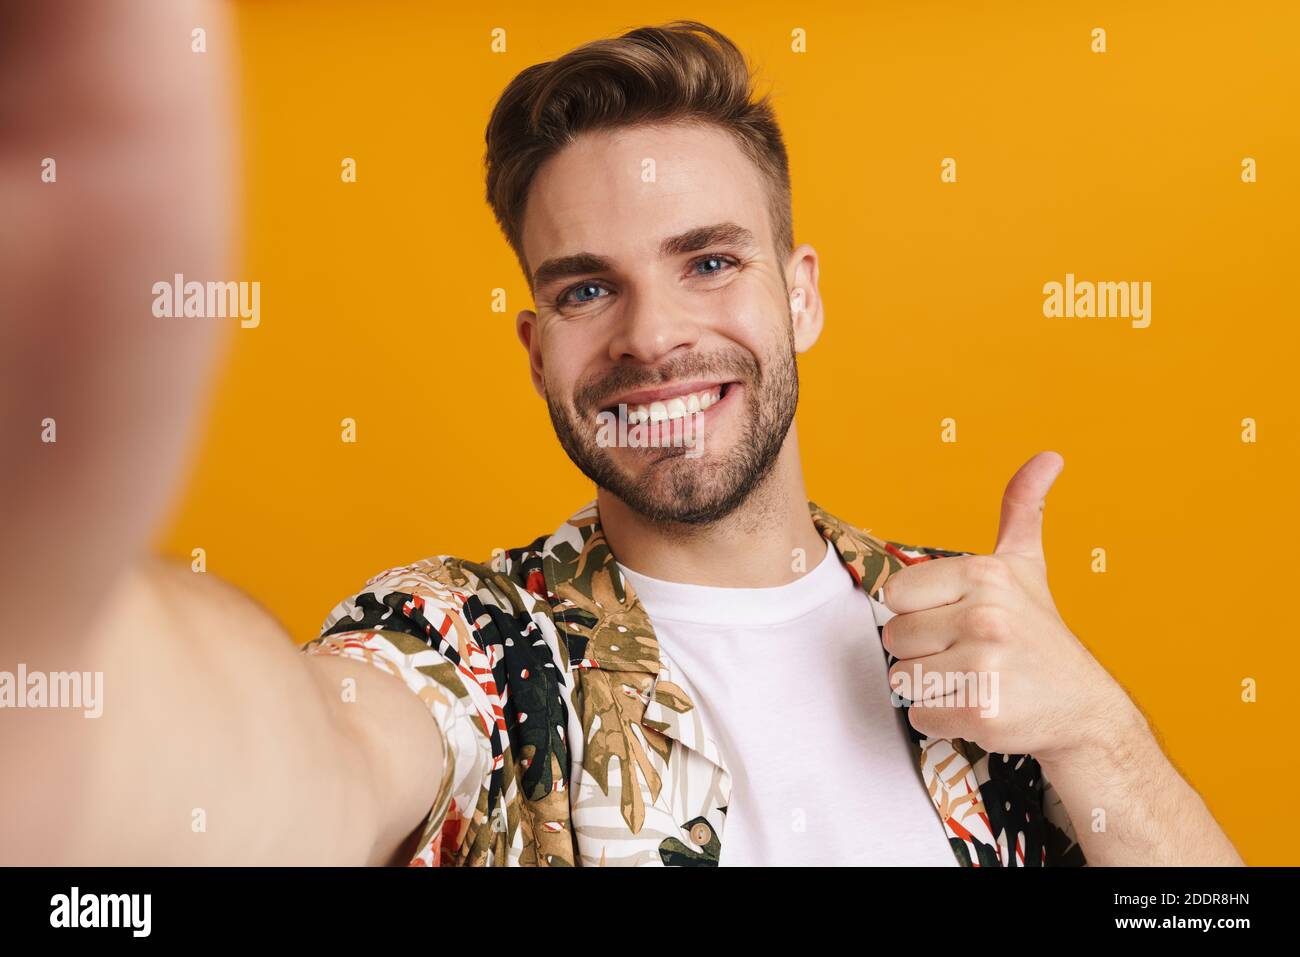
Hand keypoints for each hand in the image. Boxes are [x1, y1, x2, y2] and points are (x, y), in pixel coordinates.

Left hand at [881, 451, 1143, 761]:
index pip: (895, 594)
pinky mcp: (982, 713)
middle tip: (967, 655)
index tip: (955, 619)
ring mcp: (985, 667)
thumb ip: (1021, 510)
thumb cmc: (1040, 635)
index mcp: (985, 574)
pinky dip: (941, 719)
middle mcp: (985, 616)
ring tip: (971, 680)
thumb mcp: (1027, 566)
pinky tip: (977, 707)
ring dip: (928, 687)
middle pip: (894, 637)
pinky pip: (920, 716)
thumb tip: (1049, 455)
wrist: (1084, 710)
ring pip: (902, 679)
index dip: (918, 612)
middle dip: (922, 652)